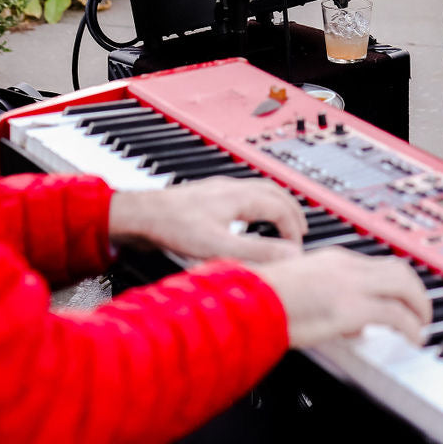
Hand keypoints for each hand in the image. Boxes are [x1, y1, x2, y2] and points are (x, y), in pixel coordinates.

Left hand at [109, 175, 306, 262]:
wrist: (141, 215)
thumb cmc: (174, 227)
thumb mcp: (219, 246)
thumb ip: (256, 252)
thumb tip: (289, 256)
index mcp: (240, 196)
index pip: (280, 208)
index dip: (293, 230)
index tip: (296, 250)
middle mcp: (232, 187)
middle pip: (274, 192)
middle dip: (291, 211)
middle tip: (301, 230)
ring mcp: (219, 189)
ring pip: (258, 191)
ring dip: (275, 206)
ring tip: (280, 222)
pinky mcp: (207, 196)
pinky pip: (243, 195)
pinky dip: (256, 206)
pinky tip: (245, 221)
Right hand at [256, 248, 431, 347]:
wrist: (252, 302)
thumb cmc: (267, 301)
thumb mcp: (306, 293)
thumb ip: (332, 301)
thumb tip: (355, 324)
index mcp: (335, 259)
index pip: (378, 264)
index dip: (397, 281)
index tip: (404, 297)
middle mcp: (348, 266)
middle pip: (399, 268)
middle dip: (417, 289)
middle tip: (423, 310)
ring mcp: (351, 285)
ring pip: (403, 284)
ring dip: (419, 305)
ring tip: (422, 324)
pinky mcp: (352, 307)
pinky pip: (395, 313)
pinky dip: (411, 325)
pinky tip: (413, 337)